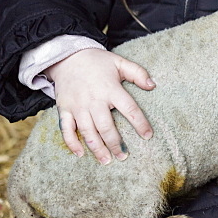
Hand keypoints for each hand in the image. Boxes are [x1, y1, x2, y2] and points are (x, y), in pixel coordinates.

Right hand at [46, 48, 154, 163]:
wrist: (67, 57)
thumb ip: (138, 73)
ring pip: (88, 132)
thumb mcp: (119, 62)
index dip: (140, 123)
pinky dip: (72, 143)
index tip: (148, 136)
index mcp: (110, 89)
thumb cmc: (97, 62)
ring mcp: (77, 106)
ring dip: (97, 148)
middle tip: (124, 156)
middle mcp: (93, 100)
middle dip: (116, 144)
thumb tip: (153, 85)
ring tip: (107, 160)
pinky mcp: (64, 109)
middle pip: (106, 127)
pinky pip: (66, 129)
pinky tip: (80, 154)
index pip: (129, 109)